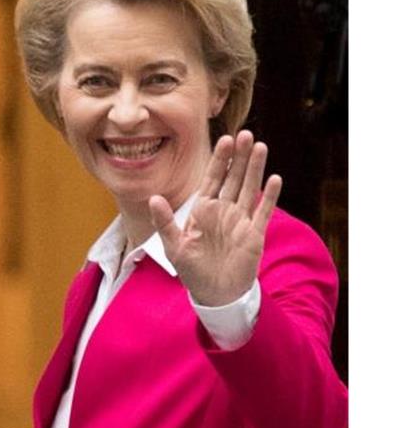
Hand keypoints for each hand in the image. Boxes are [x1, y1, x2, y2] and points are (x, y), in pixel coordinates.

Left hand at [148, 130, 281, 305]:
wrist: (214, 293)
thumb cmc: (192, 269)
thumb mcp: (173, 245)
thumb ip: (165, 221)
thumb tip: (154, 198)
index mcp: (203, 210)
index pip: (213, 178)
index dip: (220, 160)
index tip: (225, 140)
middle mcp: (223, 211)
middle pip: (234, 177)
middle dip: (239, 157)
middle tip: (246, 134)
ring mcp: (240, 220)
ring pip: (249, 189)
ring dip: (255, 168)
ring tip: (261, 146)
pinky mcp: (254, 234)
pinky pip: (263, 211)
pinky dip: (269, 196)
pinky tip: (275, 179)